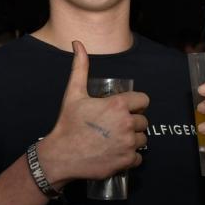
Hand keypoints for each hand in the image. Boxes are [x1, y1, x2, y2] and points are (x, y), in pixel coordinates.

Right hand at [37, 40, 148, 187]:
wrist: (61, 155)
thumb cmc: (68, 123)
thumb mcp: (74, 93)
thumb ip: (80, 67)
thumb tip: (77, 43)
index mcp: (117, 105)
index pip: (143, 100)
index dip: (134, 104)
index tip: (123, 109)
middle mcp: (126, 124)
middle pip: (143, 121)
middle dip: (132, 122)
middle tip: (115, 126)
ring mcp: (128, 144)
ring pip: (142, 139)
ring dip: (132, 139)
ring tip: (116, 139)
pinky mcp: (126, 161)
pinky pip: (139, 157)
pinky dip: (130, 156)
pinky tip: (116, 152)